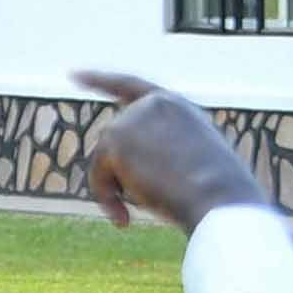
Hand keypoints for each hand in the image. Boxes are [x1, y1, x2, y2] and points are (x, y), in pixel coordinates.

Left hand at [77, 71, 274, 234]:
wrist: (218, 197)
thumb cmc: (216, 194)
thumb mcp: (195, 168)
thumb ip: (162, 158)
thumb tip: (130, 176)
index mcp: (177, 108)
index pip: (130, 87)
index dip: (100, 81)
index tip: (74, 74)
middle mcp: (153, 104)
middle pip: (114, 140)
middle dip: (116, 176)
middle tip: (127, 212)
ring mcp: (133, 118)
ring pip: (104, 160)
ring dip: (113, 190)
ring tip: (135, 214)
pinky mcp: (116, 138)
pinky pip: (98, 177)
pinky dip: (106, 200)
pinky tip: (125, 218)